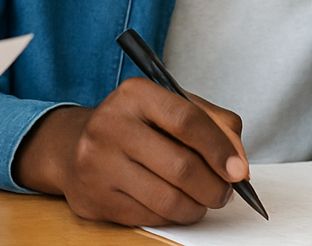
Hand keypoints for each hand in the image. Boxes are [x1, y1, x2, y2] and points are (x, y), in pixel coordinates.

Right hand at [12, 78, 249, 225]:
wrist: (72, 145)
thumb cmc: (134, 125)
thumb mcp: (171, 107)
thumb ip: (213, 123)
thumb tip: (238, 162)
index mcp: (134, 94)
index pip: (186, 120)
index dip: (219, 148)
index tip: (239, 170)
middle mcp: (110, 125)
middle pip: (181, 166)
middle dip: (214, 186)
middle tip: (224, 191)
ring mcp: (98, 164)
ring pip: (168, 200)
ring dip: (197, 206)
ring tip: (201, 199)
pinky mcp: (94, 198)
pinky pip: (150, 217)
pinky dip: (172, 216)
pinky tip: (173, 204)